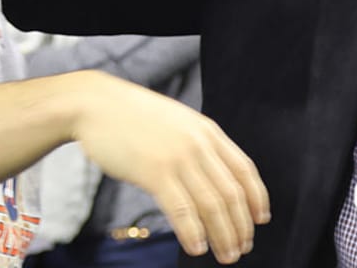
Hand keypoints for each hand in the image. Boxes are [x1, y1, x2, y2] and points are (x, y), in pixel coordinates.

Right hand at [72, 73, 269, 263]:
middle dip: (241, 226)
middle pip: (231, 193)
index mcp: (208, 131)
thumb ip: (199, 144)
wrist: (96, 104)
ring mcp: (178, 158)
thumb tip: (214, 177)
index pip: (244, 170)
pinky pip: (182, 209)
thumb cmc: (134, 118)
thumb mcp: (178, 123)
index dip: (257, 198)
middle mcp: (199, 144)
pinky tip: (198, 248)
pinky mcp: (154, 171)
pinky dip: (193, 233)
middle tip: (242, 249)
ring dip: (223, 235)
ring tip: (226, 256)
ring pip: (211, 205)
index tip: (260, 220)